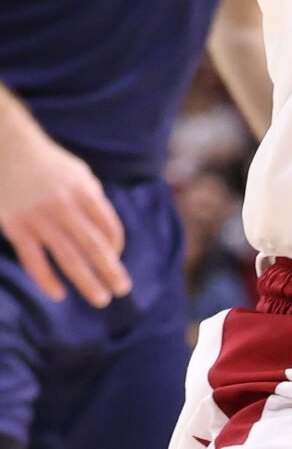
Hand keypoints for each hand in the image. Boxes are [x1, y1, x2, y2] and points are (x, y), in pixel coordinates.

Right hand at [0, 126, 131, 306]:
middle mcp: (65, 207)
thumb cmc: (50, 165)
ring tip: (101, 299)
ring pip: (68, 257)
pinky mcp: (16, 227)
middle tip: (123, 290)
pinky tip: (59, 294)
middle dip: (111, 271)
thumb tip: (110, 238)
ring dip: (87, 281)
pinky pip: (34, 260)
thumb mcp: (80, 175)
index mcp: (85, 193)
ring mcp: (40, 219)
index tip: (116, 261)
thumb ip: (95, 202)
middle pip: (95, 247)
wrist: (9, 149)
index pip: (110, 228)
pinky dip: (47, 280)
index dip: (116, 248)